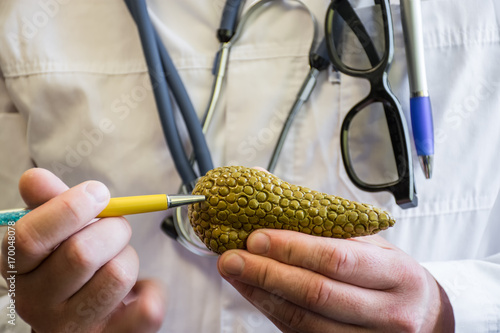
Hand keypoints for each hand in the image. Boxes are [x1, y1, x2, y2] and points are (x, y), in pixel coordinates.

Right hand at [1, 169, 164, 332]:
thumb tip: (34, 178)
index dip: (69, 208)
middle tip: (115, 229)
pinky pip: (147, 309)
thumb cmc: (71, 266)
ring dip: (130, 257)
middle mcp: (39, 305)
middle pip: (81, 254)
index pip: (31, 237)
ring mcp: (75, 327)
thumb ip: (49, 203)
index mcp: (20, 270)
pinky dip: (152, 289)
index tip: (97, 193)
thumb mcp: (56, 233)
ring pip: (118, 275)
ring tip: (119, 260)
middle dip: (113, 228)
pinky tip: (138, 289)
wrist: (84, 317)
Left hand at [218, 229, 453, 331]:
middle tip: (232, 256)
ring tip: (235, 272)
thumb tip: (278, 205)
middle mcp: (388, 313)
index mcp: (397, 275)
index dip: (292, 248)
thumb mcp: (377, 248)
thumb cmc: (394, 277)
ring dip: (261, 294)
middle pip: (316, 293)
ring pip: (304, 319)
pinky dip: (272, 311)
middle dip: (267, 272)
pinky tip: (254, 293)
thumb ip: (333, 231)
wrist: (425, 319)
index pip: (337, 259)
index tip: (257, 237)